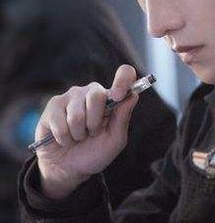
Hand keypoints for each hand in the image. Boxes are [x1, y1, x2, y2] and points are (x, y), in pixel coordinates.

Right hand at [34, 64, 139, 198]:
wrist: (69, 168)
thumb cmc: (95, 152)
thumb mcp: (115, 140)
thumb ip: (123, 118)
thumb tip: (132, 96)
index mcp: (112, 97)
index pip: (124, 74)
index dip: (123, 80)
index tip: (118, 96)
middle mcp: (93, 92)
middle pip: (97, 95)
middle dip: (94, 123)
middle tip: (92, 133)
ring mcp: (72, 96)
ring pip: (77, 114)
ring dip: (79, 133)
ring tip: (78, 137)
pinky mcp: (54, 104)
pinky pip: (60, 123)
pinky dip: (64, 137)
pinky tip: (64, 138)